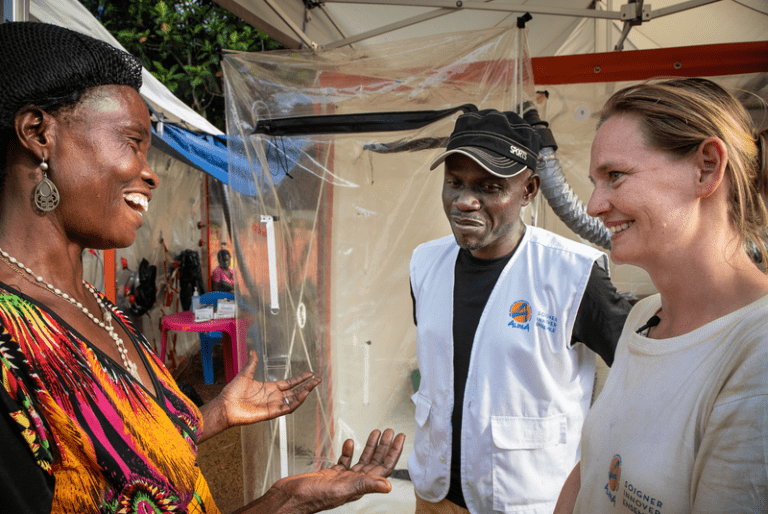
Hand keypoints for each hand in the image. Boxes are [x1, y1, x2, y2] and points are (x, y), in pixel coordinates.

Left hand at [199, 350, 320, 442]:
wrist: (226, 406)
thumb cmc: (233, 392)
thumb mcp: (245, 374)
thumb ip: (252, 363)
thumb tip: (252, 351)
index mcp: (270, 387)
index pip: (289, 383)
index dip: (300, 378)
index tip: (310, 373)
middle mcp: (274, 396)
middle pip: (295, 391)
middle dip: (307, 386)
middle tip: (318, 380)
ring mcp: (273, 405)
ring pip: (293, 400)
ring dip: (304, 393)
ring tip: (313, 386)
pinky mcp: (271, 413)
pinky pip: (287, 408)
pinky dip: (296, 402)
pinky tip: (303, 395)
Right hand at [267, 429, 405, 513]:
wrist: (289, 497)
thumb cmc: (312, 496)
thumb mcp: (342, 488)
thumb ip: (365, 485)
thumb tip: (388, 486)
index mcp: (359, 487)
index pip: (383, 468)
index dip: (393, 453)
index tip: (401, 438)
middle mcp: (353, 483)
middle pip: (375, 462)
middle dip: (384, 446)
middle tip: (391, 431)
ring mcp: (342, 479)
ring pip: (362, 460)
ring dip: (370, 446)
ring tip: (377, 432)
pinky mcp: (330, 475)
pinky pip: (344, 461)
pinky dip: (349, 451)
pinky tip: (351, 443)